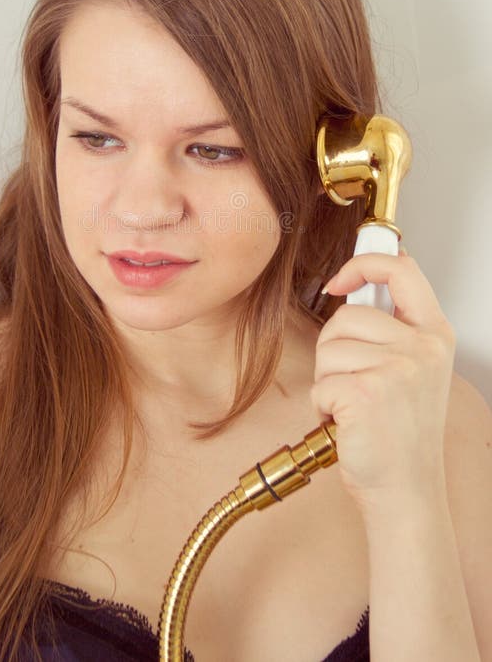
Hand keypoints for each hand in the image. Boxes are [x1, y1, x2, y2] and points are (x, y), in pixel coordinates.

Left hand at [310, 250, 455, 518]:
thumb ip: (394, 327)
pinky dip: (322, 405)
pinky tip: (346, 423)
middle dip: (333, 349)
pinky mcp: (367, 393)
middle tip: (353, 382)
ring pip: (329, 348)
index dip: (364, 264)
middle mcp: (422, 348)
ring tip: (353, 406)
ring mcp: (397, 370)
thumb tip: (354, 286)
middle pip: (346, 316)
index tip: (340, 279)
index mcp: (434, 335)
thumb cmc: (402, 434)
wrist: (406, 491)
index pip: (401, 271)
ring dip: (328, 379)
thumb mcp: (415, 369)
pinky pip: (320, 382)